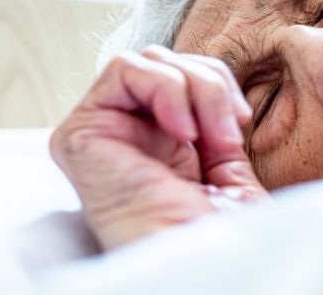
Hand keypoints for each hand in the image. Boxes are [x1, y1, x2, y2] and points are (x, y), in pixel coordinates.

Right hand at [50, 45, 267, 249]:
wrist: (203, 261)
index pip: (181, 74)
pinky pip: (122, 71)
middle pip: (166, 62)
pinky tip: (184, 132)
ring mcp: (103, 132)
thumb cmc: (216, 230)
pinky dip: (165, 89)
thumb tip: (217, 87)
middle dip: (209, 86)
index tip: (241, 122)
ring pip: (147, 61)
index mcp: (159, 141)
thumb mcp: (226, 163)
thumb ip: (212, 115)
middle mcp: (128, 134)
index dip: (217, 84)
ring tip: (208, 137)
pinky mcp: (81, 134)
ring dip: (194, 89)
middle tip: (228, 134)